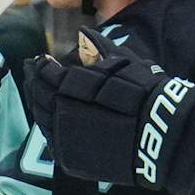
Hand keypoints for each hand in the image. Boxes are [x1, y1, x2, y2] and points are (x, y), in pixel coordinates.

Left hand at [21, 29, 194, 190]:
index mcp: (72, 86)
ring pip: (42, 119)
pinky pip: (52, 141)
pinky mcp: (70, 160)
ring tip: (41, 96)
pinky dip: (50, 128)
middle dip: (35, 84)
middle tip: (34, 75)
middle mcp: (62, 112)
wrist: (160, 136)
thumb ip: (99, 49)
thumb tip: (82, 34)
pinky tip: (52, 120)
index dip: (41, 67)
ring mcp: (64, 138)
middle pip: (39, 96)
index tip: (41, 61)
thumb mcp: (125, 63)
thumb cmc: (146, 94)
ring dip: (39, 105)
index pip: (45, 74)